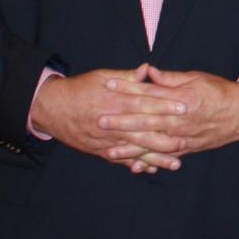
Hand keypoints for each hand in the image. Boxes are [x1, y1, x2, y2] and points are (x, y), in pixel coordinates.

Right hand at [30, 64, 186, 170]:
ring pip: (135, 150)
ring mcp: (107, 139)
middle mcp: (113, 122)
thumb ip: (127, 77)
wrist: (51, 107)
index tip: (184, 107)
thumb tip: (147, 69)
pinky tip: (151, 169)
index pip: (146, 102)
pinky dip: (136, 165)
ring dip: (156, 157)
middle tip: (187, 139)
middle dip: (167, 135)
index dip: (166, 105)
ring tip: (176, 163)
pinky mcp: (100, 150)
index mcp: (116, 101)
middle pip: (144, 129)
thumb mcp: (103, 77)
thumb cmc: (80, 89)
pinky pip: (121, 160)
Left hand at [98, 66, 238, 164]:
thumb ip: (170, 78)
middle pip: (146, 121)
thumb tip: (147, 71)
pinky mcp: (186, 148)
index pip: (149, 93)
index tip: (109, 85)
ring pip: (153, 144)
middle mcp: (180, 120)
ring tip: (109, 151)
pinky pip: (165, 157)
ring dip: (130, 148)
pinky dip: (150, 163)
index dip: (128, 89)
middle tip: (100, 121)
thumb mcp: (196, 78)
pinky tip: (134, 167)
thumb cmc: (220, 91)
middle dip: (121, 122)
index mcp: (181, 99)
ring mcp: (183, 137)